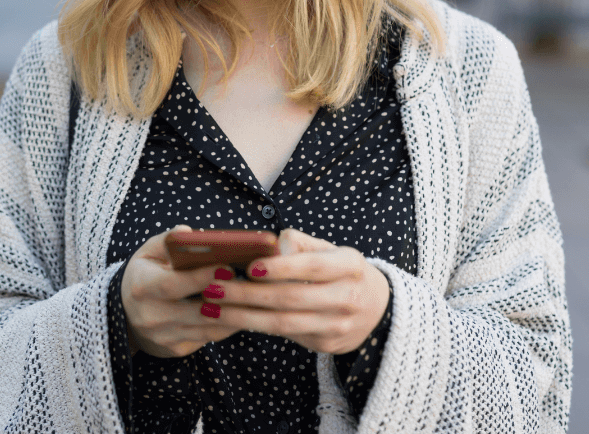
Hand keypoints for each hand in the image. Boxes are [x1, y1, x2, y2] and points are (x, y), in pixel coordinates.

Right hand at [121, 225, 242, 357]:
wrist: (126, 314)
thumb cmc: (145, 275)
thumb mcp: (148, 253)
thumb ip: (168, 241)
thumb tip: (188, 233)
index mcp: (143, 287)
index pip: (173, 285)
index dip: (201, 277)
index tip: (228, 266)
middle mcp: (151, 316)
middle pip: (197, 310)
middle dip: (228, 298)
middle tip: (252, 283)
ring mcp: (164, 337)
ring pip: (209, 327)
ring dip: (235, 313)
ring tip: (255, 296)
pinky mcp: (177, 349)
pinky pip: (210, 337)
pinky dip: (229, 325)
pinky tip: (244, 310)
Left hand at [199, 228, 390, 354]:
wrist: (376, 308)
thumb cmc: (340, 271)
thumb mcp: (329, 249)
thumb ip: (298, 244)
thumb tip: (267, 247)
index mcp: (350, 265)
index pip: (313, 266)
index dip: (281, 267)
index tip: (250, 267)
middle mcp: (349, 297)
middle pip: (292, 298)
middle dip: (248, 294)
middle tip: (214, 288)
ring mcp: (339, 325)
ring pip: (284, 323)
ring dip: (243, 316)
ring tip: (212, 306)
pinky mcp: (327, 344)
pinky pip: (285, 335)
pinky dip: (255, 326)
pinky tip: (231, 317)